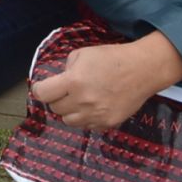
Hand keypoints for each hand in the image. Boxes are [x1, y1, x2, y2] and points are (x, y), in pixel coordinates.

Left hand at [31, 37, 181, 129]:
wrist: (142, 70)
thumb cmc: (111, 58)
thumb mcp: (81, 54)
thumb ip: (66, 69)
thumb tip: (59, 82)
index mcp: (73, 82)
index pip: (43, 94)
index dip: (39, 89)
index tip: (42, 87)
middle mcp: (83, 102)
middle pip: (55, 108)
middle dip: (56, 99)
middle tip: (65, 91)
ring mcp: (96, 115)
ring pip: (69, 121)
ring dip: (69, 111)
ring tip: (78, 100)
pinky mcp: (108, 123)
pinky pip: (88, 126)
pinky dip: (86, 118)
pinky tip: (93, 106)